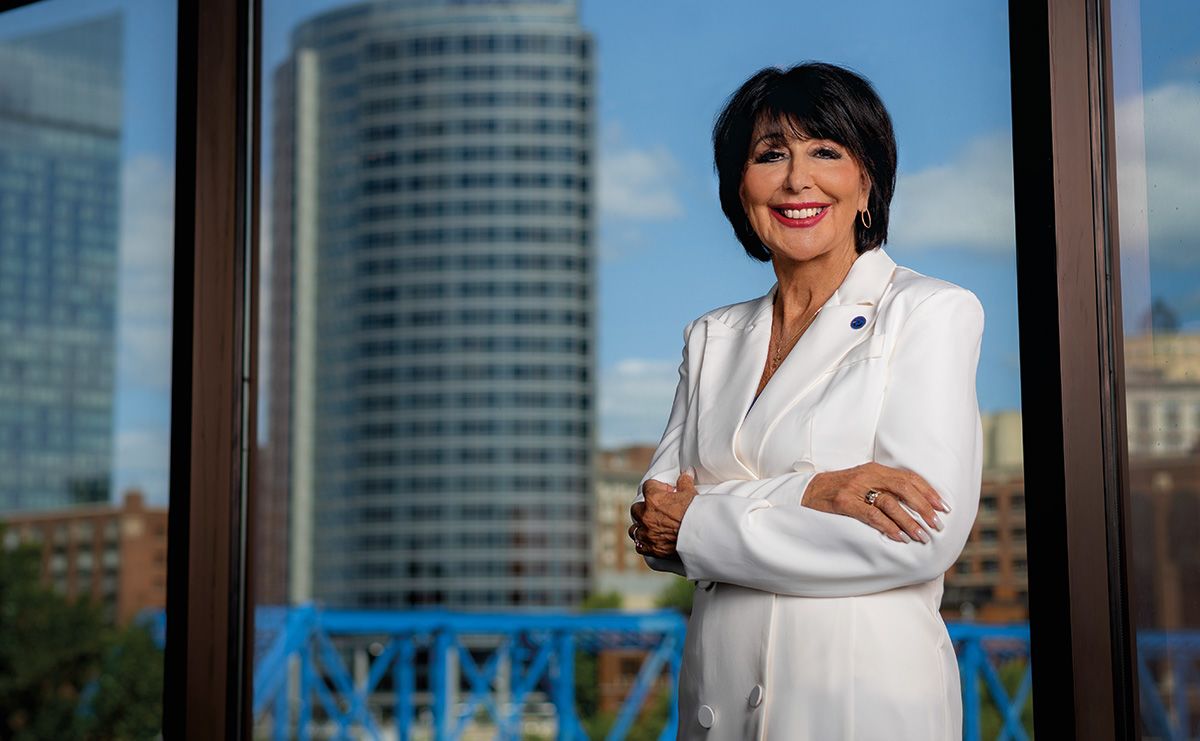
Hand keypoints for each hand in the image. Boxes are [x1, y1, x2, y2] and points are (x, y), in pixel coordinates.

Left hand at [629, 471, 698, 557]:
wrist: (700, 535)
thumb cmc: (695, 513)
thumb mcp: (691, 493)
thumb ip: (685, 481)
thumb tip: (687, 473)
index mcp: (653, 498)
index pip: (648, 486)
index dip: (657, 488)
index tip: (665, 492)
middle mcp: (646, 515)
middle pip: (636, 508)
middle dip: (644, 508)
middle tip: (656, 510)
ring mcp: (647, 533)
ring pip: (634, 529)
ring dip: (641, 527)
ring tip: (651, 526)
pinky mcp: (651, 547)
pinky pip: (639, 546)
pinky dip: (643, 544)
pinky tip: (651, 541)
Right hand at [801, 462, 948, 543]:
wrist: (807, 491)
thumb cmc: (839, 490)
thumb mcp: (863, 482)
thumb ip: (884, 488)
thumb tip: (914, 505)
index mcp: (875, 468)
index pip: (909, 477)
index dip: (928, 491)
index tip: (943, 506)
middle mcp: (868, 475)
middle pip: (904, 487)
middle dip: (924, 506)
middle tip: (937, 523)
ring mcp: (855, 488)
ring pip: (890, 503)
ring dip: (909, 521)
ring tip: (921, 535)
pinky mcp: (845, 502)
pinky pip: (872, 515)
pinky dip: (888, 527)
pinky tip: (899, 537)